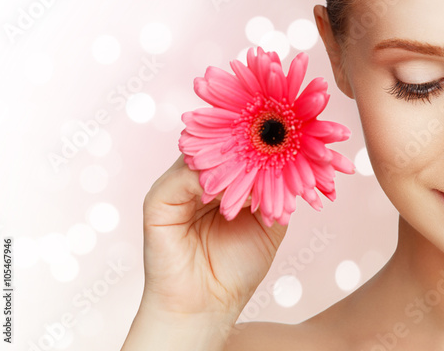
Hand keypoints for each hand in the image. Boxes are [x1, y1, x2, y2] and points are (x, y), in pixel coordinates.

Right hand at [141, 154, 288, 318]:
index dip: (258, 143)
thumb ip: (274, 193)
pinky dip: (209, 178)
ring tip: (257, 164)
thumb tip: (283, 163)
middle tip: (273, 139)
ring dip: (230, 160)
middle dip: (245, 144)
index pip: (236, 151)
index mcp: (218, 183)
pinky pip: (184, 177)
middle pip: (216, 147)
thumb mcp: (267, 224)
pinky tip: (232, 191)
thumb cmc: (236, 268)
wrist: (207, 305)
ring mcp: (175, 188)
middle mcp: (195, 180)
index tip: (285, 137)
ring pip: (201, 157)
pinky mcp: (158, 200)